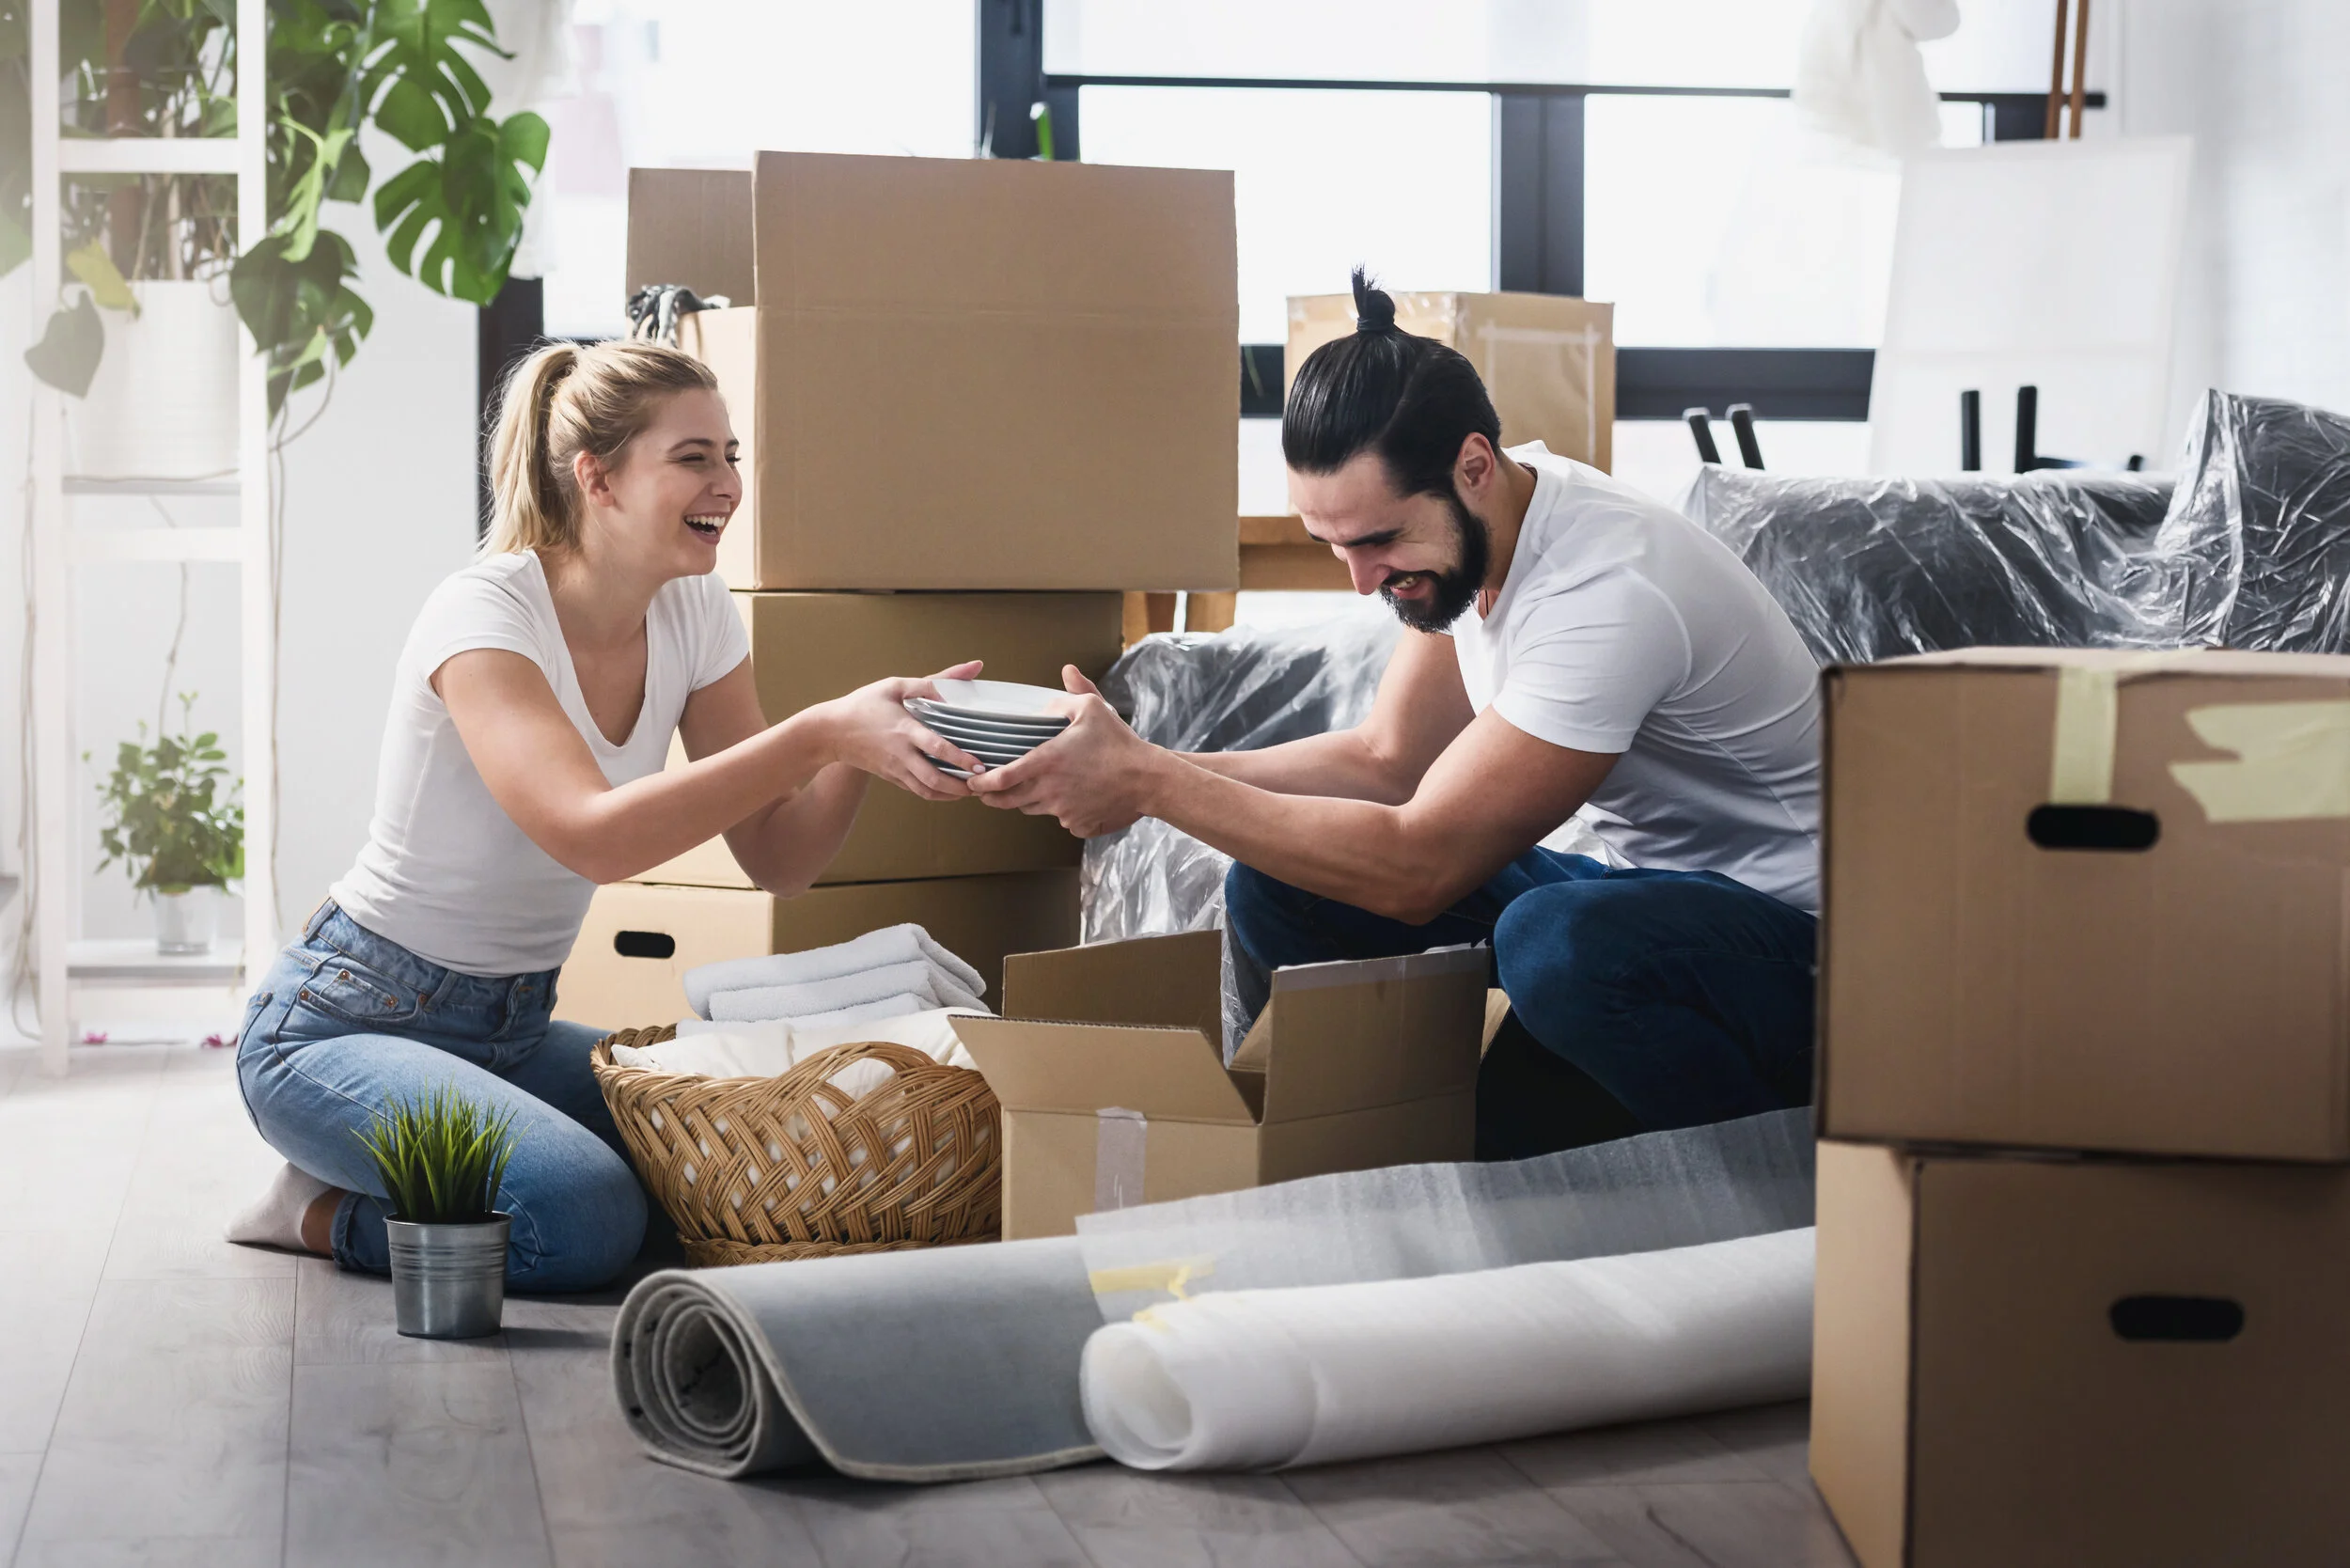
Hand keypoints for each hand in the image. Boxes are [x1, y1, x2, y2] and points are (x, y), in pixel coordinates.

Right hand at [819, 660, 986, 801]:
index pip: (936, 748)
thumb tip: (973, 668)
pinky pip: (919, 792)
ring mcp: (896, 769)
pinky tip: (953, 790)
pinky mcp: (892, 777)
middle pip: (934, 779)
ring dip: (953, 795)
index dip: (960, 759)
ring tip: (974, 790)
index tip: (979, 764)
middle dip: (961, 787)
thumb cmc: (863, 704)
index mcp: (904, 729)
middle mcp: (901, 754)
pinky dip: (939, 795)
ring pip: (927, 792)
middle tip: (983, 783)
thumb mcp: (895, 686)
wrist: (830, 732)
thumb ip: (934, 680)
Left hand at [967, 666, 1160, 836]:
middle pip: (1009, 802)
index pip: (1001, 778)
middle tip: (986, 792)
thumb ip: (1071, 693)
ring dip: (1026, 801)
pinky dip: (1060, 810)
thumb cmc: (1120, 743)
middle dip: (992, 798)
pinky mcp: (1078, 824)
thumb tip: (1065, 673)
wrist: (1148, 780)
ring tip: (1029, 788)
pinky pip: (1061, 819)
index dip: (981, 783)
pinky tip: (1072, 796)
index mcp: (1046, 762)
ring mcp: (1063, 811)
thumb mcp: (1094, 708)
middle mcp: (1049, 791)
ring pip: (1033, 809)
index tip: (972, 782)